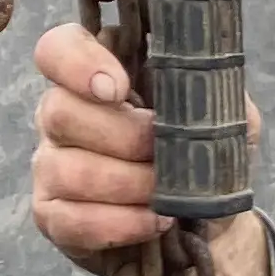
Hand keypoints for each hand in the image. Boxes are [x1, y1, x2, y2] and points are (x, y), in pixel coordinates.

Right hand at [31, 23, 273, 275]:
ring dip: (129, 185)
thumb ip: (210, 89)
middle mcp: (62, 115)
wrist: (210, 227)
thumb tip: (199, 76)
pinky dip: (121, 223)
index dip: (77, 64)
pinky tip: (155, 222)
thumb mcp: (223, 119)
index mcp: (97, 78)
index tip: (117, 89)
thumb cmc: (205, 161)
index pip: (58, 49)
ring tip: (168, 197)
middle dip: (124, 138)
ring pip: (67, 169)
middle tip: (163, 156)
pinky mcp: (54, 217)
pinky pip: (72, 220)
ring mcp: (51, 166)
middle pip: (60, 110)